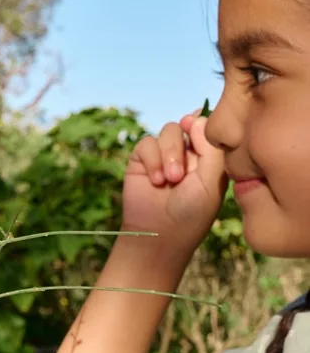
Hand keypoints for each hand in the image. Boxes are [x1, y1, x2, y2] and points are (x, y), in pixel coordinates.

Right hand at [123, 112, 227, 252]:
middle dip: (182, 147)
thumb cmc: (192, 213)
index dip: (203, 125)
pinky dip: (151, 159)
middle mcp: (188, 153)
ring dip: (168, 154)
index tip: (197, 133)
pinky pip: (146, 143)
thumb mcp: (211, 182)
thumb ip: (211, 149)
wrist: (159, 234)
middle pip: (186, 124)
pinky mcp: (141, 161)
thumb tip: (195, 118)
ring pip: (168, 131)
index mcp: (209, 157)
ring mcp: (164, 156)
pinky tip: (155, 181)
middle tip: (179, 174)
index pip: (208, 127)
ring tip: (169, 180)